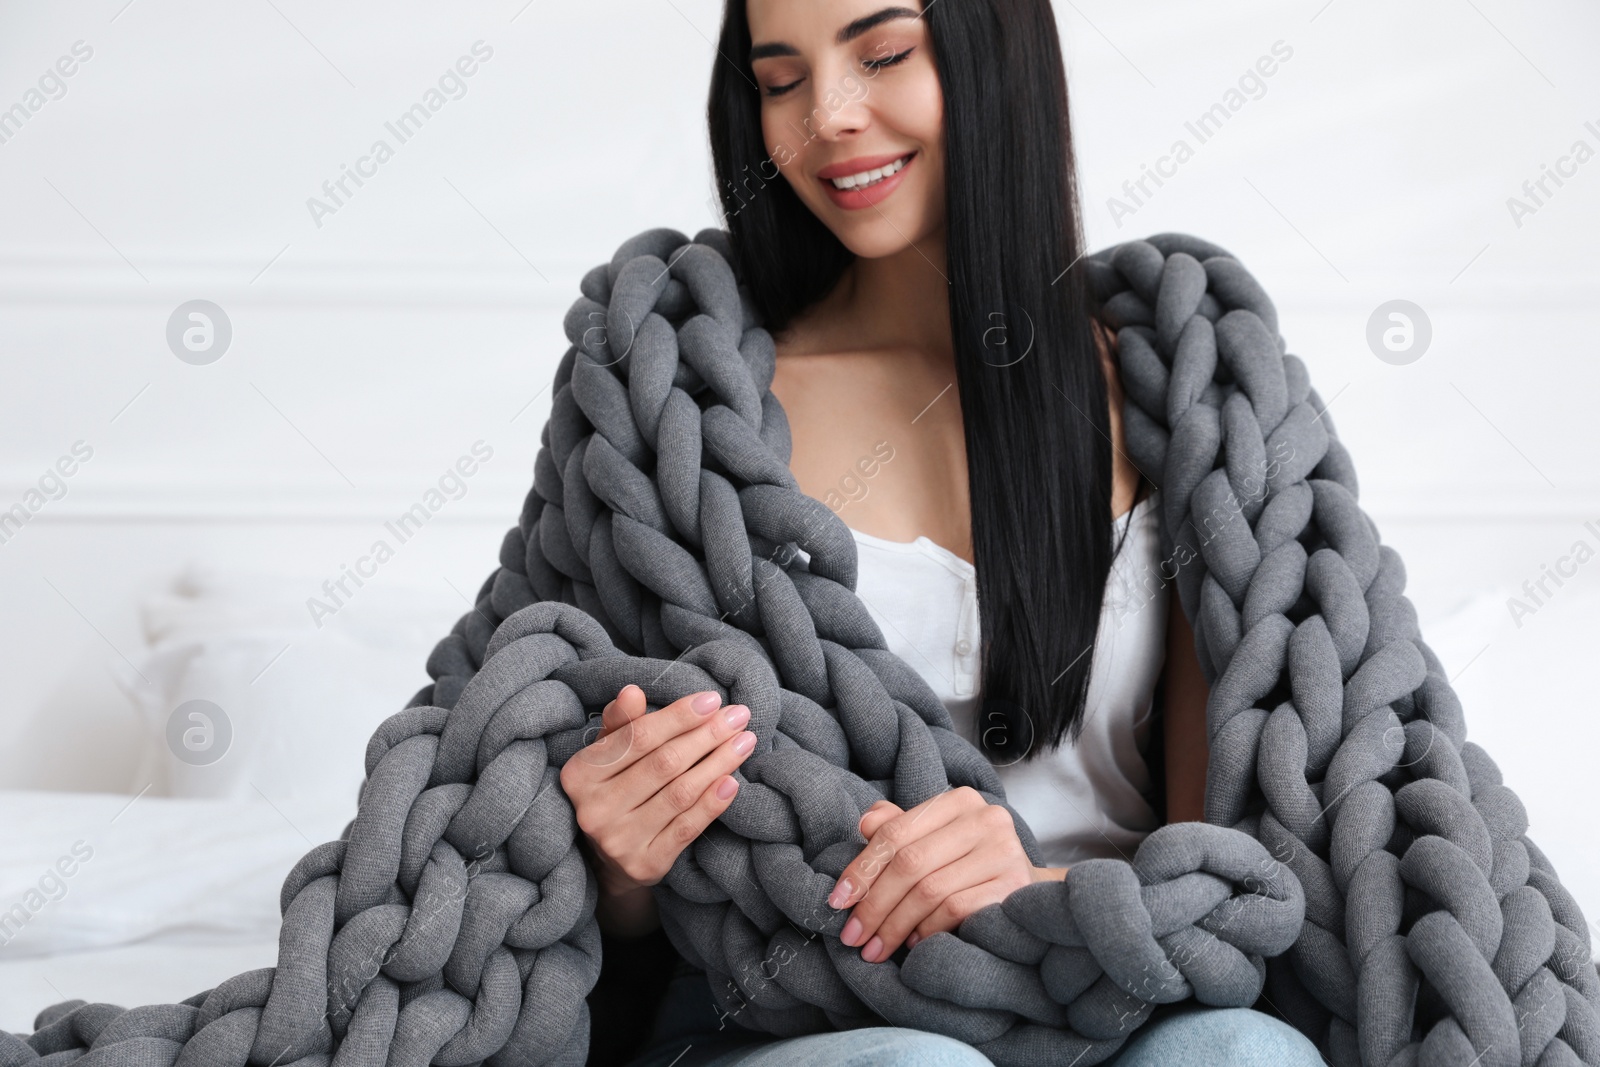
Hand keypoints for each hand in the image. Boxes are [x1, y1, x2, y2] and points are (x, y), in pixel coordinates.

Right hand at [560, 684, 756, 909]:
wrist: (606, 862)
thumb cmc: (613, 790)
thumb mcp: (607, 755)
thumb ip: (621, 723)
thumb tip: (632, 692)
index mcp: (581, 774)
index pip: (638, 737)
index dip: (678, 717)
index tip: (712, 700)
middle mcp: (595, 809)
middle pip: (664, 764)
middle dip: (707, 736)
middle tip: (739, 716)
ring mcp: (619, 840)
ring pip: (680, 793)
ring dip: (718, 763)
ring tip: (745, 742)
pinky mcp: (645, 864)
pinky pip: (687, 828)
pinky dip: (713, 803)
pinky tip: (733, 781)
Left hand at [826, 786, 1067, 962]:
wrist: (1027, 892)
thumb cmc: (969, 865)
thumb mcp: (932, 840)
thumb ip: (898, 828)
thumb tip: (865, 823)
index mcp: (958, 801)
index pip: (895, 833)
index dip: (862, 868)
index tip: (838, 901)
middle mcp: (985, 818)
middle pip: (910, 863)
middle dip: (874, 904)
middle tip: (853, 936)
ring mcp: (1003, 851)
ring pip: (930, 890)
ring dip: (896, 925)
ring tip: (878, 946)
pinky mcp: (1014, 886)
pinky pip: (956, 910)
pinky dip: (928, 929)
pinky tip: (915, 943)